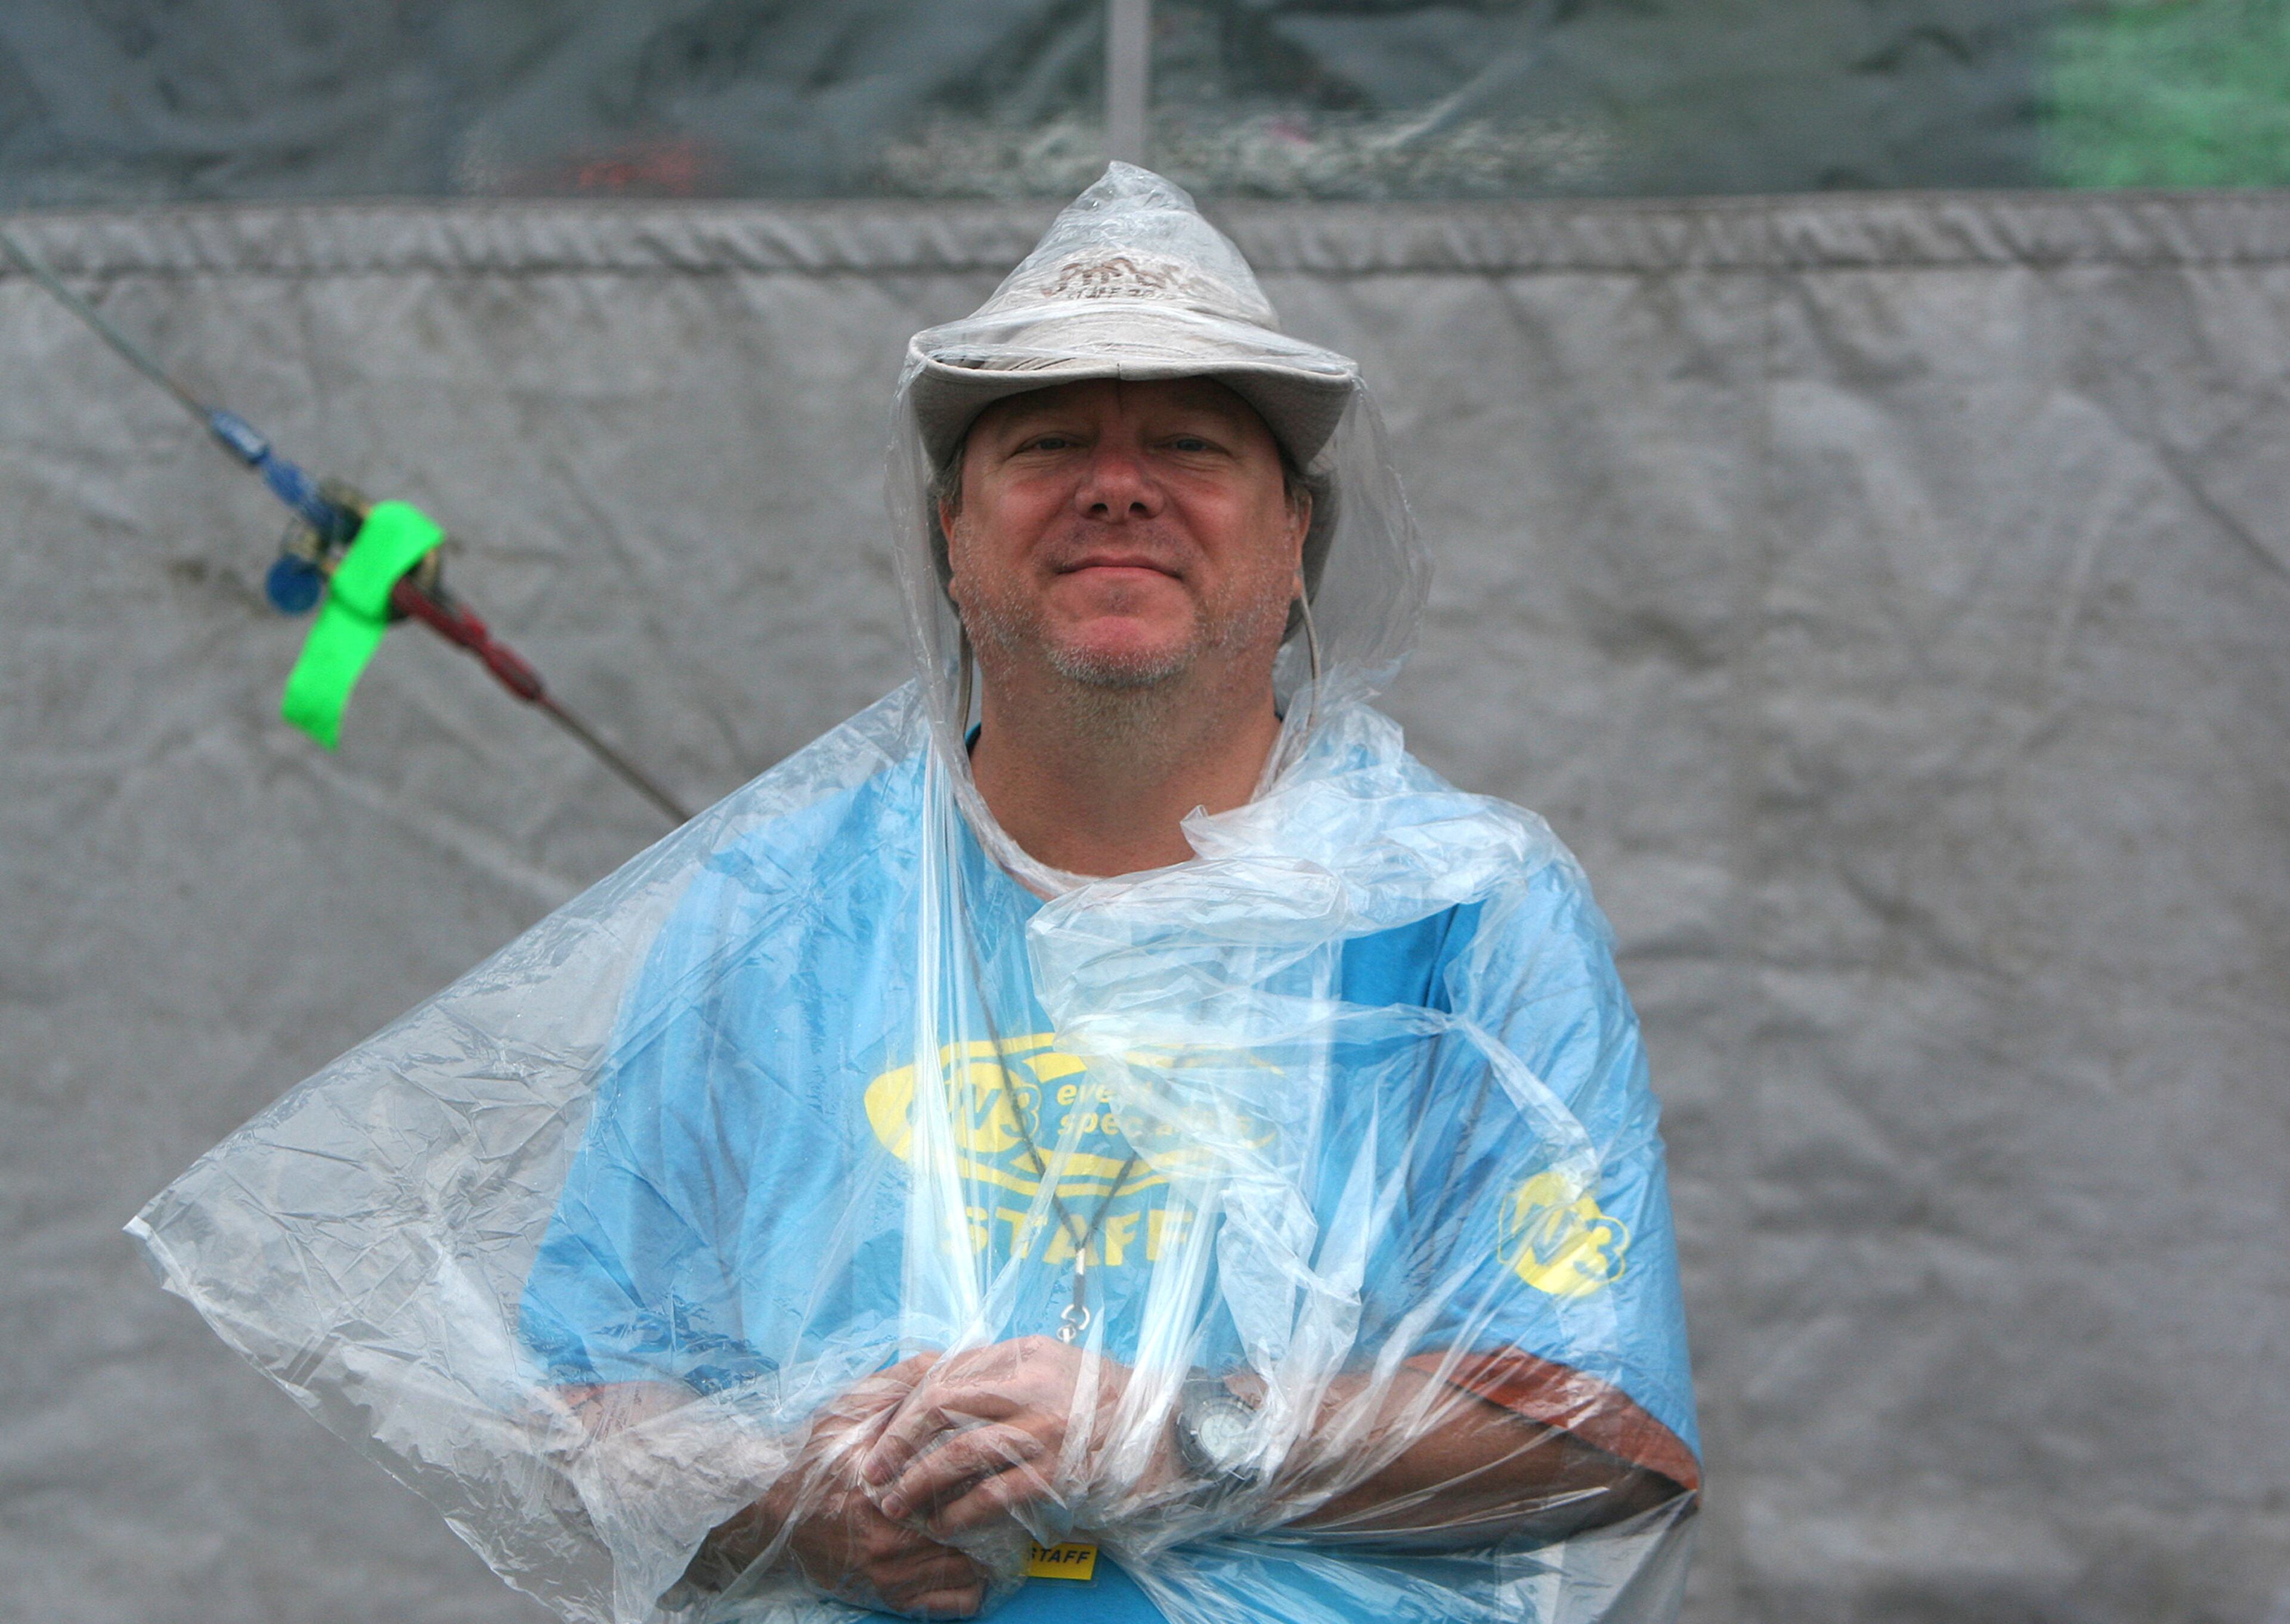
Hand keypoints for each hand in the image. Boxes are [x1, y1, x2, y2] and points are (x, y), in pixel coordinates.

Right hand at [702, 1353, 988, 1618]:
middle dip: (993, 1514)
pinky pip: (952, 1605)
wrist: (771, 1512)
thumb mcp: (853, 1405)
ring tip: (992, 1526)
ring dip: (987, 1551)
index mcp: (884, 1487)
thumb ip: (905, 1381)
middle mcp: (889, 1538)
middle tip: (1005, 1494)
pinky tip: (968, 1560)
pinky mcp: (887, 1598)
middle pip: (971, 1532)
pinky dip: (969, 1586)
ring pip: (970, 1572)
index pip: (960, 1486)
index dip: (988, 1472)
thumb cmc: (816, 1455)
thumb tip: (955, 1358)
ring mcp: (889, 1575)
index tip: (1003, 1460)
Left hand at [861, 1335, 1158, 1537]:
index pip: (948, 1370)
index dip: (907, 1403)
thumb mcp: (1052, 1364)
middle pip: (941, 1404)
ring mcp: (1043, 1430)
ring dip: (917, 1482)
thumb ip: (1001, 1371)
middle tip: (874, 1469)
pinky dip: (959, 1511)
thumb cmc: (1101, 1399)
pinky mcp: (1055, 1473)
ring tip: (894, 1502)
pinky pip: (991, 1495)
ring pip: (958, 1454)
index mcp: (1025, 1353)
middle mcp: (1030, 1384)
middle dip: (898, 1440)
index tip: (885, 1430)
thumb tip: (937, 1386)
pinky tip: (942, 1524)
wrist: (1164, 1433)